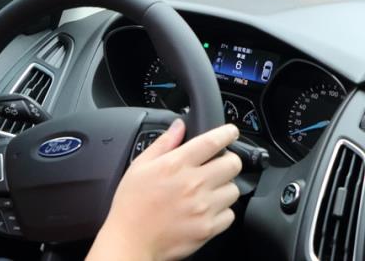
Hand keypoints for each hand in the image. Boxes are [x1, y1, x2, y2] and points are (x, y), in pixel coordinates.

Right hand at [90, 119, 241, 260]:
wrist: (131, 239)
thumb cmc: (132, 203)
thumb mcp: (140, 165)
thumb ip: (163, 143)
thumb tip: (179, 126)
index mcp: (176, 164)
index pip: (212, 142)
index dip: (227, 133)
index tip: (231, 132)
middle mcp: (194, 184)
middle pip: (232, 164)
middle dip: (228, 160)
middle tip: (219, 164)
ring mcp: (203, 207)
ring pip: (234, 189)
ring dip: (224, 186)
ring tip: (208, 190)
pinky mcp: (209, 228)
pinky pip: (230, 214)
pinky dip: (222, 210)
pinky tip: (206, 209)